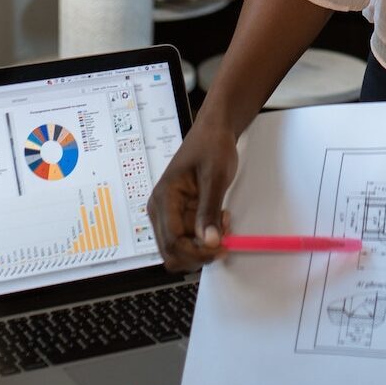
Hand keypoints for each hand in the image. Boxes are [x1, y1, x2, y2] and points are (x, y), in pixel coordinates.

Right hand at [146, 118, 237, 271]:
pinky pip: (191, 238)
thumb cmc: (211, 145)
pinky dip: (207, 237)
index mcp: (164, 198)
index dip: (196, 252)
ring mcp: (170, 214)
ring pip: (183, 248)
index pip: (172, 241)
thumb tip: (208, 241)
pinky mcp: (181, 215)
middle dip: (199, 253)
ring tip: (223, 223)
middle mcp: (161, 209)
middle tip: (224, 240)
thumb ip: (210, 210)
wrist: (214, 131)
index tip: (220, 248)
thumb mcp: (215, 176)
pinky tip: (220, 220)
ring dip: (204, 245)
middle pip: (172, 252)